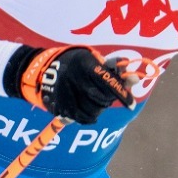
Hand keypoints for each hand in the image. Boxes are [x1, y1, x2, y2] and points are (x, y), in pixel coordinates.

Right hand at [3, 45, 134, 124]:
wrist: (41, 71)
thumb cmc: (74, 63)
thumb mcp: (91, 59)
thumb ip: (113, 68)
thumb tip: (136, 79)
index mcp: (84, 65)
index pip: (108, 81)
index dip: (122, 93)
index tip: (130, 104)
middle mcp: (75, 80)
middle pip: (103, 98)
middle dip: (109, 98)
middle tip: (106, 93)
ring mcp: (67, 96)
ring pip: (95, 111)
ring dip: (99, 107)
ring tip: (93, 98)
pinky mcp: (61, 108)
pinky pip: (84, 119)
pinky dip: (90, 116)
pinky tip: (87, 108)